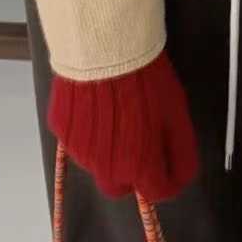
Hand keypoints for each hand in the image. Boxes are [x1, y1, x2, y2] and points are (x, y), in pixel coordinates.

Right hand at [47, 49, 197, 202]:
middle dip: (132, 173)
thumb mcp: (177, 113)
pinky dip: (87, 130)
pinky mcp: (60, 131)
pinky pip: (77, 140)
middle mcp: (106, 169)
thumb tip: (180, 177)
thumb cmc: (147, 81)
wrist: (103, 49)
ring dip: (108, 149)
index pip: (157, 193)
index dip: (169, 178)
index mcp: (139, 167)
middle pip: (120, 186)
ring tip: (116, 112)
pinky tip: (94, 103)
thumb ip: (181, 153)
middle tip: (140, 140)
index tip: (170, 161)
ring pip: (97, 163)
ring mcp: (79, 151)